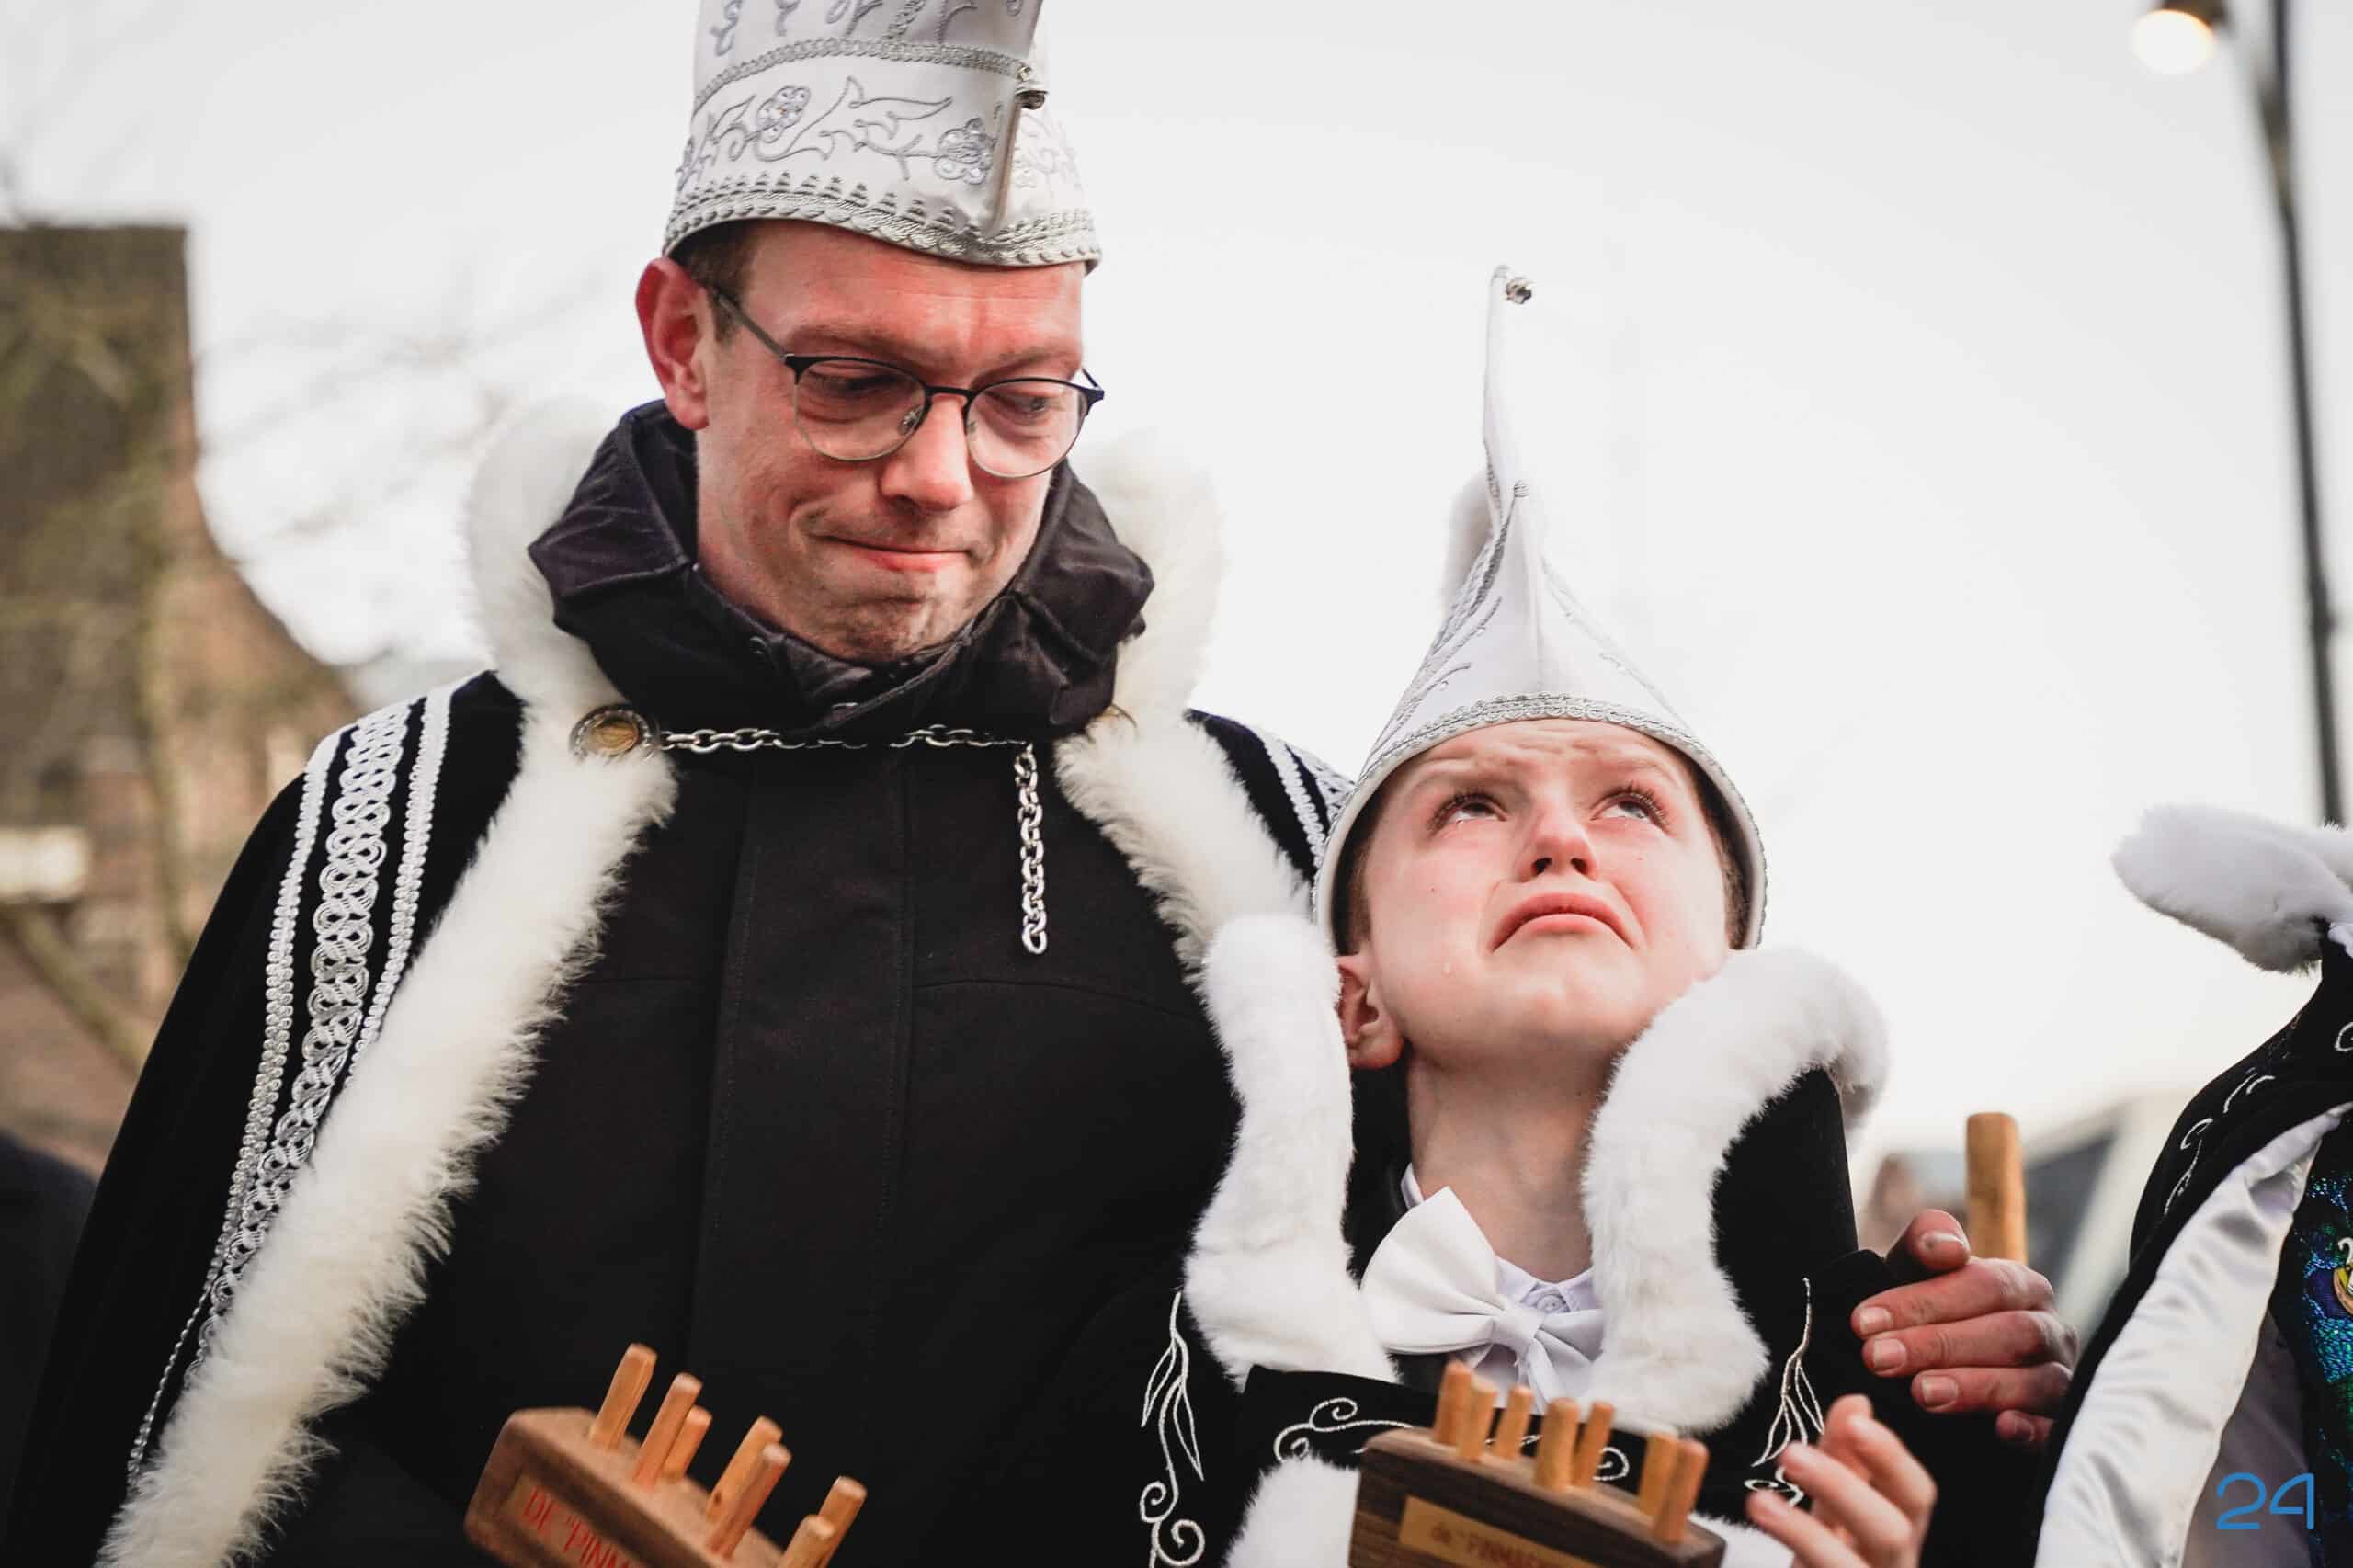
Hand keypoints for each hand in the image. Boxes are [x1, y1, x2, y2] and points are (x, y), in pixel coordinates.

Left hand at [1746, 1395, 1933, 1567]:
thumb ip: (1842, 1458)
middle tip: (1791, 1453)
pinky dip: (1799, 1563)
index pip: (1916, 1495)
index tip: (1856, 1421)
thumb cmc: (1829, 1561)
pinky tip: (1765, 1543)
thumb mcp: (1832, 1510)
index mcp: (1896, 1536)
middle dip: (1844, 1489)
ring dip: (1805, 1534)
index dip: (1891, 1458)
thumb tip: (1856, 1401)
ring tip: (1758, 1502)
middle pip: (1891, 1532)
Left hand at [1850, 1209, 2077, 1449]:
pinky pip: (2060, 1428)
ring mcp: (2060, 1379)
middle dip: (1941, 1345)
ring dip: (1977, 1387)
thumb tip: (1946, 1247)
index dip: (1925, 1301)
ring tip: (1921, 1393)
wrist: (1936, 1370)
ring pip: (2037, 1381)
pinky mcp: (2062, 1426)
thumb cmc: (1927, 1314)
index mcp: (2021, 1285)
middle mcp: (2048, 1330)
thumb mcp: (1915, 1273)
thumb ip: (1925, 1245)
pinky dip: (2035, 1429)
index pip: (1984, 1284)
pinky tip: (2003, 1428)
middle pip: (2012, 1332)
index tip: (1863, 1322)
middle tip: (1879, 1359)